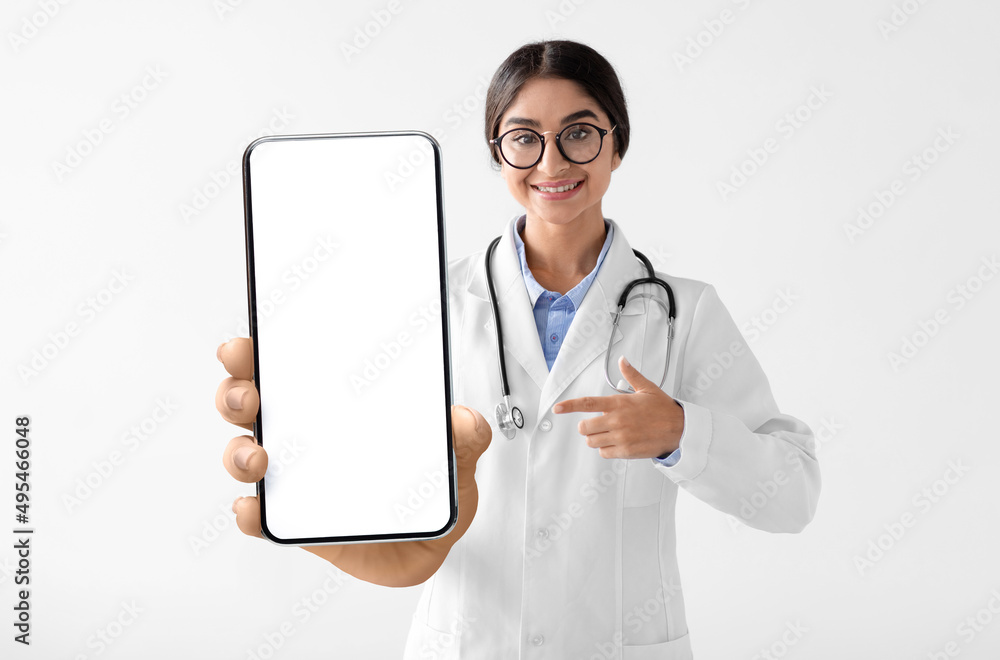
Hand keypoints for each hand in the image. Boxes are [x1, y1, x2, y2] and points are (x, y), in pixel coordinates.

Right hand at [215, 337, 491, 587]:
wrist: (426, 546)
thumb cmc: (427, 490)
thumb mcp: (458, 456)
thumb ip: (468, 436)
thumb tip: (463, 418)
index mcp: (333, 404)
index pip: (285, 367)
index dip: (255, 352)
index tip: (248, 346)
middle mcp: (302, 435)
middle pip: (248, 403)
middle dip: (236, 391)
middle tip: (251, 394)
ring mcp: (291, 477)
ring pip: (243, 455)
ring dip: (238, 452)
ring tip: (258, 458)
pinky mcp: (292, 521)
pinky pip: (258, 517)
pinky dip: (249, 513)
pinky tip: (255, 510)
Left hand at [552, 355, 683, 459]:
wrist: (679, 430)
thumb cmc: (664, 409)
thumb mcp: (647, 388)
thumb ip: (631, 375)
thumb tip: (623, 360)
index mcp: (618, 404)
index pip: (587, 404)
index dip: (569, 406)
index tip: (557, 408)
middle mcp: (616, 420)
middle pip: (584, 427)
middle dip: (586, 427)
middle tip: (596, 425)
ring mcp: (620, 437)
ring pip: (592, 442)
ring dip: (596, 438)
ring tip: (608, 434)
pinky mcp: (625, 451)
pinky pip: (604, 453)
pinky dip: (606, 450)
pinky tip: (617, 443)